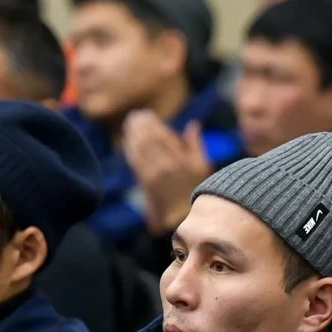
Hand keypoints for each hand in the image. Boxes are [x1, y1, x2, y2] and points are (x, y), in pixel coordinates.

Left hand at [123, 111, 211, 234]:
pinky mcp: (146, 182)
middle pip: (148, 139)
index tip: (147, 114)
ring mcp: (154, 175)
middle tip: (136, 116)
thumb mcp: (202, 167)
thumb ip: (196, 144)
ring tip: (131, 123)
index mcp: (181, 160)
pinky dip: (130, 147)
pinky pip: (135, 160)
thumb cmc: (195, 189)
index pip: (161, 135)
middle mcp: (167, 166)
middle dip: (140, 125)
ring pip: (139, 148)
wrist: (183, 217)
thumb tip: (193, 124)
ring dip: (133, 133)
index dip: (152, 123)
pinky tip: (129, 139)